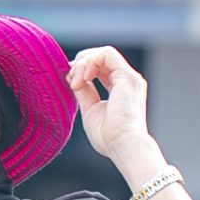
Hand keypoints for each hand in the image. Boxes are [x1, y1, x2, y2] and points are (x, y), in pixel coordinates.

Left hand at [65, 46, 163, 186]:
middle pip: (100, 58)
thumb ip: (84, 92)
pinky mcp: (128, 76)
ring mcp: (129, 77)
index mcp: (119, 88)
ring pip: (103, 53)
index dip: (81, 69)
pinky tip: (83, 78)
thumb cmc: (109, 137)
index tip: (70, 82)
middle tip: (70, 80)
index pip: (99, 68)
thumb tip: (73, 78)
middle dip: (80, 64)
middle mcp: (126, 80)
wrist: (123, 146)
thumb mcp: (90, 109)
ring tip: (76, 83)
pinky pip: (107, 54)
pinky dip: (90, 62)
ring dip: (83, 63)